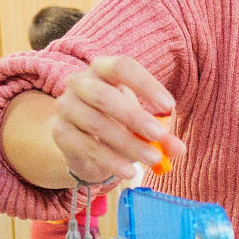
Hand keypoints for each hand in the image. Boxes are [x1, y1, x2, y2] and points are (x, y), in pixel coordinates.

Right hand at [49, 56, 182, 185]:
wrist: (83, 142)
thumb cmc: (118, 122)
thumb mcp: (142, 125)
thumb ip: (161, 135)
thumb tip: (179, 150)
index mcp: (103, 69)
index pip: (122, 66)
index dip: (145, 84)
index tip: (168, 106)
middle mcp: (80, 82)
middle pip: (104, 96)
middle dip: (135, 116)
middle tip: (160, 135)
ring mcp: (66, 106)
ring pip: (96, 123)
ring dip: (127, 143)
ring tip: (153, 159)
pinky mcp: (59, 132)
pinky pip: (86, 146)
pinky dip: (110, 160)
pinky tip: (129, 171)